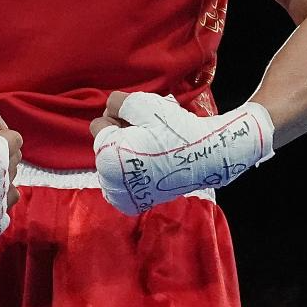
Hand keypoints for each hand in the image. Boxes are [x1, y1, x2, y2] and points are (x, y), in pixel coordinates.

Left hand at [90, 91, 273, 215]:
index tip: (141, 121)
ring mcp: (121, 197)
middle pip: (104, 145)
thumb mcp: (142, 103)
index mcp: (107, 157)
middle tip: (149, 133)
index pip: (99, 125)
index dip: (120, 117)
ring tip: (152, 149)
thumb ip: (116, 102)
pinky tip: (149, 164)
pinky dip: (129, 172)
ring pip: (112, 162)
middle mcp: (109, 182)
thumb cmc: (175, 129)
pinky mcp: (134, 204)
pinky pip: (119, 182)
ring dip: (125, 153)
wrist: (207, 156)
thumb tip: (109, 109)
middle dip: (120, 135)